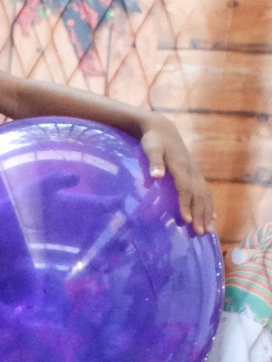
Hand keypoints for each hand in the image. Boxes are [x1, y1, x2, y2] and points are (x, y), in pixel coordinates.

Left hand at [139, 114, 214, 234]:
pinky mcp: (194, 173)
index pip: (185, 188)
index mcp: (180, 165)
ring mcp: (194, 172)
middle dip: (200, 214)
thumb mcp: (151, 148)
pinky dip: (209, 205)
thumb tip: (156, 176)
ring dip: (207, 213)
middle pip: (198, 195)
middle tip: (200, 233)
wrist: (162, 128)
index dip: (186, 204)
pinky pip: (205, 192)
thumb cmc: (153, 140)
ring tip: (208, 230)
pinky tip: (212, 217)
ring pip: (205, 195)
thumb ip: (154, 162)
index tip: (186, 220)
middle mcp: (191, 170)